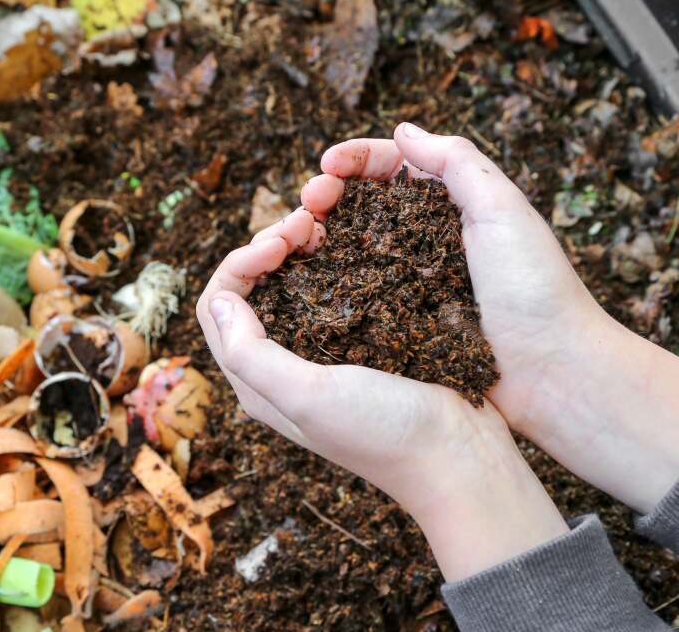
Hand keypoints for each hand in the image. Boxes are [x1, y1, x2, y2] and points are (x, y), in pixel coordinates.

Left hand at [195, 209, 568, 580]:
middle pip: (251, 289)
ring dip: (299, 247)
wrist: (459, 456)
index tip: (280, 243)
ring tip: (325, 223)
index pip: (219, 307)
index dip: (240, 263)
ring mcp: (325, 352)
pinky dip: (334, 259)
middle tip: (306, 222)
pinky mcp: (364, 341)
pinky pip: (335, 288)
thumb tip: (220, 300)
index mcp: (258, 383)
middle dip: (268, 246)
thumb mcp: (308, 397)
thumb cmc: (383, 433)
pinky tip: (355, 242)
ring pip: (291, 283)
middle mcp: (284, 366)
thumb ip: (251, 354)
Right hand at [301, 123, 678, 512]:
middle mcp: (428, 240)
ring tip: (298, 236)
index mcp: (455, 205)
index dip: (356, 159)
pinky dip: (328, 280)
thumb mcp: (503, 210)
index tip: (326, 165)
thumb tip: (403, 130)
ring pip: (352, 246)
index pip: (394, 166)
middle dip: (328, 192)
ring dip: (320, 234)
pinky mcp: (402, 324)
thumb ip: (457, 163)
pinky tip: (308, 278)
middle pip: (364, 203)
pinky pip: (357, 295)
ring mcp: (411, 283)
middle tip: (307, 202)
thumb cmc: (535, 289)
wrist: (553, 374)